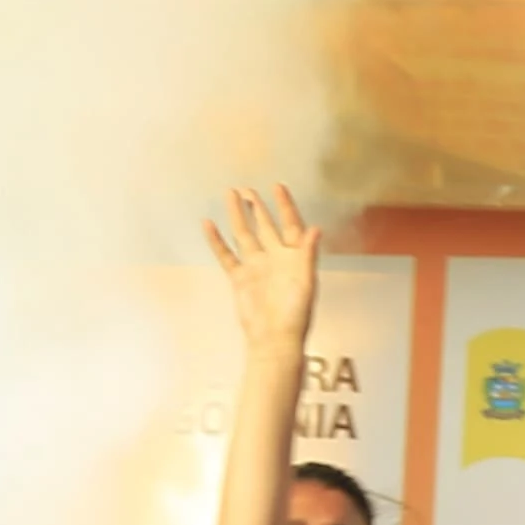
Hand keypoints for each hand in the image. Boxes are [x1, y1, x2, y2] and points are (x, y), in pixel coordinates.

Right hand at [203, 185, 317, 354]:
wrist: (273, 338)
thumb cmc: (295, 315)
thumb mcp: (306, 282)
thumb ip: (308, 254)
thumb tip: (316, 229)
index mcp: (294, 258)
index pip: (291, 224)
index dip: (285, 205)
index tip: (278, 186)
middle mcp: (275, 259)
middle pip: (265, 225)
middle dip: (258, 206)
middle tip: (247, 188)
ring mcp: (256, 267)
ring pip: (245, 234)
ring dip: (238, 215)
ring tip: (230, 195)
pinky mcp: (240, 278)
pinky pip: (225, 254)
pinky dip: (216, 240)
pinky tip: (208, 223)